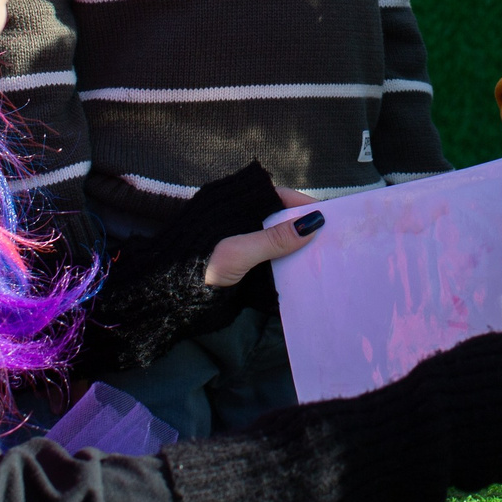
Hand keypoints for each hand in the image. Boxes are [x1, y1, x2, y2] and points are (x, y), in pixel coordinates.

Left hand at [205, 187, 321, 286]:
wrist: (169, 304)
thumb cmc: (197, 268)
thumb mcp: (237, 252)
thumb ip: (274, 238)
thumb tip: (314, 223)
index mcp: (234, 206)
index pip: (276, 196)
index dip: (301, 204)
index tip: (327, 217)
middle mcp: (241, 223)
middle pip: (281, 221)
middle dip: (304, 230)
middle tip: (332, 242)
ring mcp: (243, 247)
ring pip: (279, 245)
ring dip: (298, 253)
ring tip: (325, 260)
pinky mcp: (244, 270)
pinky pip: (272, 266)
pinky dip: (287, 271)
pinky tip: (305, 278)